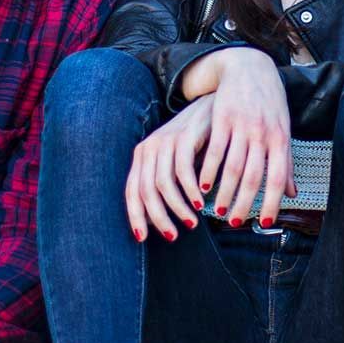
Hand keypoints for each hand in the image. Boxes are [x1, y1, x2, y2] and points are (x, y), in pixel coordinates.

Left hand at [126, 94, 213, 242]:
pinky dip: (191, 191)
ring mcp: (166, 141)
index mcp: (142, 155)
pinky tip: (201, 202)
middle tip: (173, 235)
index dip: (135, 216)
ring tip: (191, 222)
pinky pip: (184, 171)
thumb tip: (159, 220)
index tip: (143, 238)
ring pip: (164, 184)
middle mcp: (148, 148)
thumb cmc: (195, 140)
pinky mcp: (185, 137)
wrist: (212, 104)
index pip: (131, 191)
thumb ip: (166, 184)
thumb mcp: (175, 161)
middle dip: (158, 218)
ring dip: (178, 208)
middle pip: (146, 191)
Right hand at [199, 48, 293, 229]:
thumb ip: (286, 163)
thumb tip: (293, 194)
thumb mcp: (282, 131)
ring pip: (232, 167)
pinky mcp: (222, 118)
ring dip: (223, 192)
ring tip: (216, 211)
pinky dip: (208, 171)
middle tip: (234, 223)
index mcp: (281, 139)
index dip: (271, 202)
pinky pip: (214, 150)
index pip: (278, 177)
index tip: (263, 223)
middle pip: (253, 177)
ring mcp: (242, 125)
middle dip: (243, 204)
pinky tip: (202, 186)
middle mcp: (263, 134)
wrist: (251, 69)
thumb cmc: (269, 104)